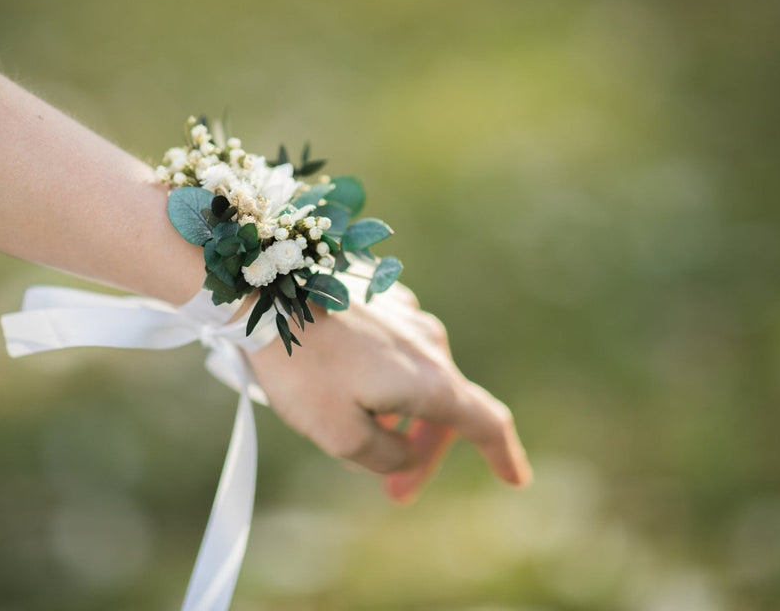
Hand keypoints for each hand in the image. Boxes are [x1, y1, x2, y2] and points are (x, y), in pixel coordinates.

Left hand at [247, 280, 530, 501]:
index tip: (516, 479)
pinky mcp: (378, 295)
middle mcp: (428, 342)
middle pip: (444, 407)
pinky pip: (392, 349)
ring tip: (356, 433)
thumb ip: (384, 456)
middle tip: (393, 491)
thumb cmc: (299, 365)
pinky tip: (343, 384)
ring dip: (398, 414)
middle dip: (422, 452)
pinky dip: (381, 377)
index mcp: (429, 379)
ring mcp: (405, 313)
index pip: (485, 422)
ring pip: (415, 377)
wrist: (263, 288)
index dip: (503, 455)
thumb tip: (403, 451)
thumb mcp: (339, 434)